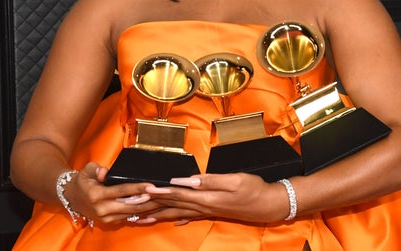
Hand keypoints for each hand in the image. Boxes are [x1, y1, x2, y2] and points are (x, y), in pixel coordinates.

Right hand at [68, 162, 164, 225]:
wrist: (72, 197)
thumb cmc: (83, 181)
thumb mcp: (87, 170)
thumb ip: (97, 169)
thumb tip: (106, 172)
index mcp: (97, 195)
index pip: (121, 191)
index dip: (138, 188)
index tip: (152, 186)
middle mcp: (102, 209)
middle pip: (131, 205)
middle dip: (150, 200)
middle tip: (165, 194)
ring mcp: (107, 218)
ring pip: (132, 213)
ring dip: (149, 208)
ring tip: (164, 201)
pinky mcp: (110, 222)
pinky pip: (130, 218)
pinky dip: (143, 215)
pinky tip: (155, 212)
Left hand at [141, 173, 290, 223]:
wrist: (269, 204)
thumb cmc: (253, 188)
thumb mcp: (233, 180)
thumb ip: (209, 180)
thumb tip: (187, 180)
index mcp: (206, 197)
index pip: (177, 193)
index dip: (159, 191)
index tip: (142, 190)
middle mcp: (203, 206)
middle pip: (172, 205)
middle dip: (151, 205)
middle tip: (132, 207)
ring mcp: (207, 211)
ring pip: (177, 212)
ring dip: (158, 214)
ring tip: (141, 217)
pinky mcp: (212, 211)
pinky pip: (190, 216)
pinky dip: (178, 218)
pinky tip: (171, 221)